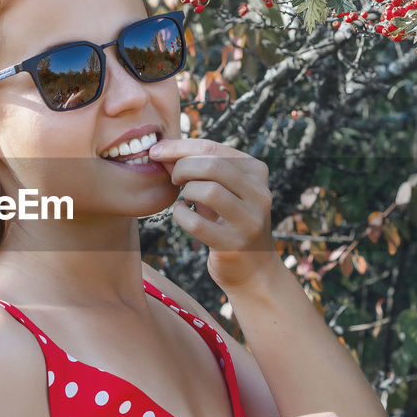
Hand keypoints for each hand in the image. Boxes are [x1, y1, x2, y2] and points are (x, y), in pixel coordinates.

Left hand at [147, 137, 278, 288]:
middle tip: (173, 178)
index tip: (156, 151)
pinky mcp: (235, 244)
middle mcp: (260, 194)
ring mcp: (250, 220)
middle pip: (212, 165)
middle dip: (182, 167)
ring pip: (209, 191)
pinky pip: (197, 222)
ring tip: (183, 197)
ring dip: (186, 191)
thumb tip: (161, 151)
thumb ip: (199, 169)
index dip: (178, 147)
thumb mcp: (223, 190)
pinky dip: (181, 215)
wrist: (253, 268)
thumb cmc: (229, 221)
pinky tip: (181, 213)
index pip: (213, 148)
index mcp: (257, 172)